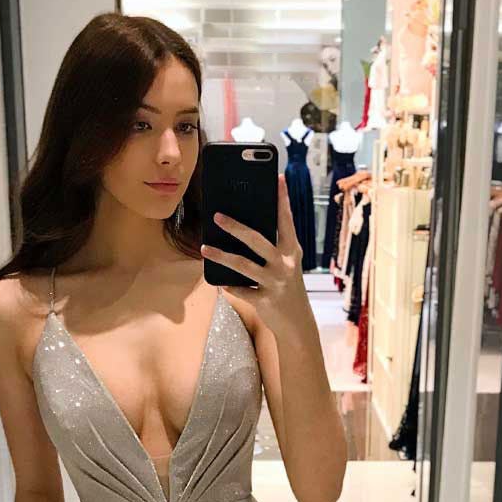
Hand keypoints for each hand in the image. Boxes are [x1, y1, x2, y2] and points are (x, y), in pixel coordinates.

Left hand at [200, 174, 310, 338]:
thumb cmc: (286, 287)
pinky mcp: (265, 301)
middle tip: (217, 215)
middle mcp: (285, 264)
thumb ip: (271, 247)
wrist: (297, 323)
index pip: (286, 221)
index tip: (278, 178)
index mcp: (291, 250)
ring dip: (222, 256)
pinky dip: (228, 286)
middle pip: (257, 240)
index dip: (283, 200)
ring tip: (205, 247)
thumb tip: (242, 228)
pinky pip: (241, 291)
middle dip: (235, 227)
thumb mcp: (285, 264)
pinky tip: (217, 281)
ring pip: (243, 265)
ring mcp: (275, 283)